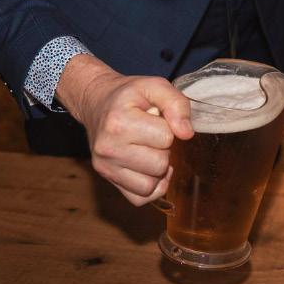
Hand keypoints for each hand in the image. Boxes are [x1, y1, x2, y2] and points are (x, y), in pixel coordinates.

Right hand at [56, 54, 193, 206]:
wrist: (96, 102)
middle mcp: (108, 149)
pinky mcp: (107, 180)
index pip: (166, 137)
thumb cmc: (128, 95)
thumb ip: (176, 103)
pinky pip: (140, 198)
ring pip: (151, 186)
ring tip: (150, 149)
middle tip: (154, 134)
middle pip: (159, 164)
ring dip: (158, 169)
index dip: (169, 127)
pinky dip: (150, 186)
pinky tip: (148, 167)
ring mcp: (105, 168)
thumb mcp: (154, 85)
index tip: (158, 118)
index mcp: (119, 122)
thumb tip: (187, 133)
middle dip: (164, 149)